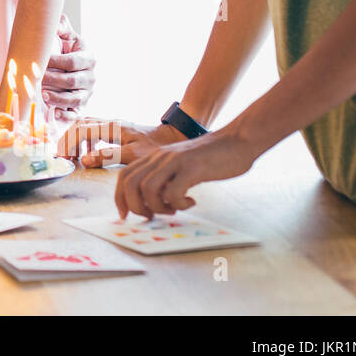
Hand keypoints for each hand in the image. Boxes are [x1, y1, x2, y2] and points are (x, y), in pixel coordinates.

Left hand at [40, 15, 95, 127]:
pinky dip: (66, 115)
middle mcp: (90, 76)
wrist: (70, 65)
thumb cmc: (66, 49)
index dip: (57, 62)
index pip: (73, 61)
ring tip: (43, 95)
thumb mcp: (66, 37)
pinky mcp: (82, 105)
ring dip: (58, 98)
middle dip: (54, 80)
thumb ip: (62, 28)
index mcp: (88, 58)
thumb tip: (58, 22)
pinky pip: (76, 113)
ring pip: (75, 98)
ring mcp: (87, 92)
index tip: (41, 60)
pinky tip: (54, 113)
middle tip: (37, 78)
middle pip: (73, 81)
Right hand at [57, 118, 182, 166]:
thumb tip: (84, 160)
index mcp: (111, 128)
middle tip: (64, 157)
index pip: (80, 131)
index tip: (64, 159)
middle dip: (68, 139)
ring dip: (75, 139)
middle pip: (79, 125)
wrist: (173, 137)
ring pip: (84, 126)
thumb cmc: (155, 147)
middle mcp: (109, 124)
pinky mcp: (115, 130)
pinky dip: (85, 140)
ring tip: (74, 156)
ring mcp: (112, 126)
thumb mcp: (134, 154)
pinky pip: (92, 130)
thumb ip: (108, 156)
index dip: (68, 144)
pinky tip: (89, 153)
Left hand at [114, 127, 260, 219]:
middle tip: (152, 216)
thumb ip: (166, 179)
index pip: (124, 176)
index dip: (120, 198)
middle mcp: (160, 157)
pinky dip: (179, 204)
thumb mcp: (180, 165)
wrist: (236, 140)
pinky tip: (191, 202)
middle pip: (130, 184)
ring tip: (173, 210)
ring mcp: (175, 162)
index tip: (125, 214)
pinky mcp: (192, 168)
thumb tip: (154, 202)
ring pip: (147, 189)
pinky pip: (173, 193)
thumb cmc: (210, 157)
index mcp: (154, 157)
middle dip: (136, 207)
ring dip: (157, 207)